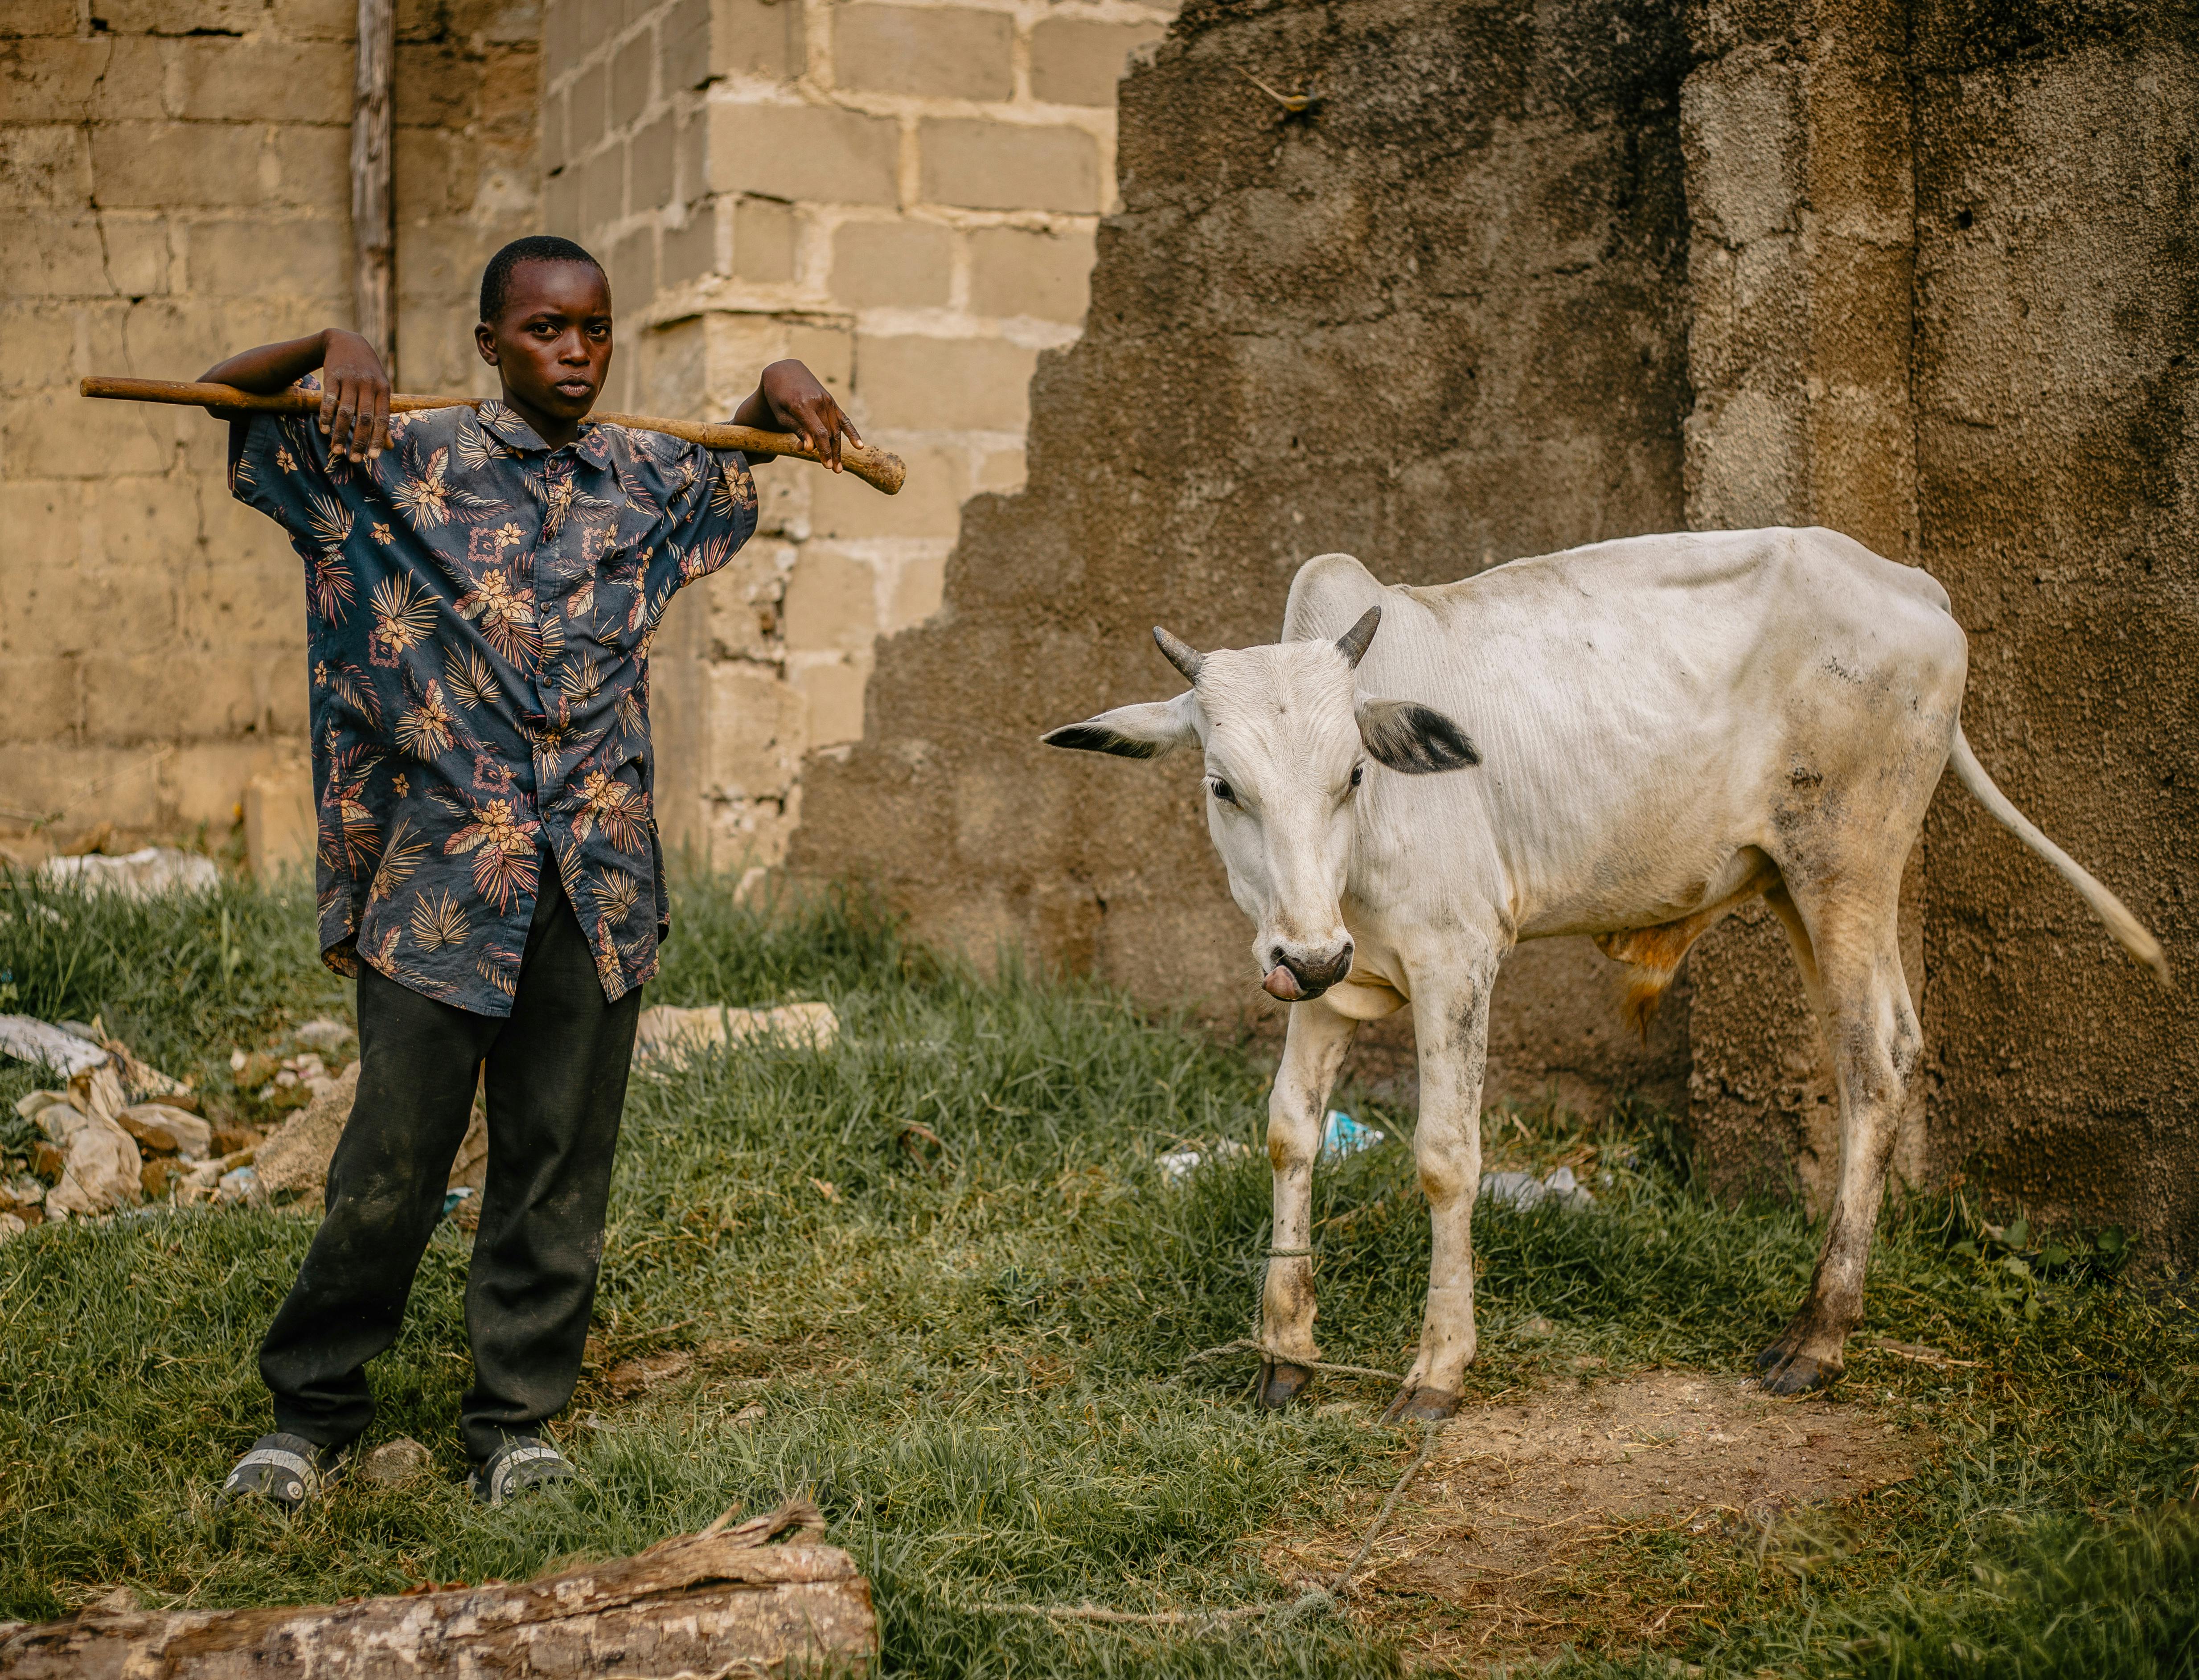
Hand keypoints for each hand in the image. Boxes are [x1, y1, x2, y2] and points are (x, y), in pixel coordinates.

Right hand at [318, 329, 392, 461]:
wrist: (346, 341)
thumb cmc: (366, 372)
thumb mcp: (379, 389)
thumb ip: (381, 416)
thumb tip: (388, 447)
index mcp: (383, 390)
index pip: (382, 419)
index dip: (377, 439)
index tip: (373, 458)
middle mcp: (368, 384)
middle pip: (364, 418)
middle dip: (359, 441)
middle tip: (354, 460)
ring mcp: (350, 379)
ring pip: (345, 411)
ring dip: (340, 433)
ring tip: (336, 450)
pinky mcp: (332, 375)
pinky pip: (329, 399)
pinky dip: (326, 416)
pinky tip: (324, 430)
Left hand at [758, 359, 859, 471]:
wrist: (783, 371)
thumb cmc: (777, 396)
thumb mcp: (781, 414)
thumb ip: (797, 430)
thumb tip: (810, 449)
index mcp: (803, 405)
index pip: (819, 433)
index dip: (824, 450)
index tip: (826, 465)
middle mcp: (818, 402)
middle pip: (829, 433)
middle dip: (831, 453)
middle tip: (834, 470)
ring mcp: (827, 400)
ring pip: (836, 429)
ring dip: (838, 449)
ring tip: (838, 466)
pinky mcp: (831, 400)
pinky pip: (844, 419)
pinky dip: (852, 433)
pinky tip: (859, 446)